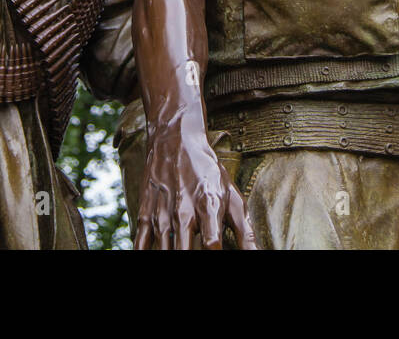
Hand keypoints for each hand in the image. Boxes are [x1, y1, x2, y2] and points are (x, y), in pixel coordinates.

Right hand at [134, 116, 255, 249]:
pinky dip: (143, 252)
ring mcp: (162, 212)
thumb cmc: (209, 172)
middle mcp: (184, 211)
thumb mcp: (232, 197)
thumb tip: (258, 255)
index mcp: (209, 207)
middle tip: (192, 256)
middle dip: (187, 257)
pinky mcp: (145, 211)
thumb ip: (245, 231)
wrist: (175, 140)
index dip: (213, 256)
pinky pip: (140, 241)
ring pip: (161, 249)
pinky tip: (151, 255)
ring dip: (168, 256)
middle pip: (183, 250)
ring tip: (177, 256)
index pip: (212, 245)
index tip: (216, 259)